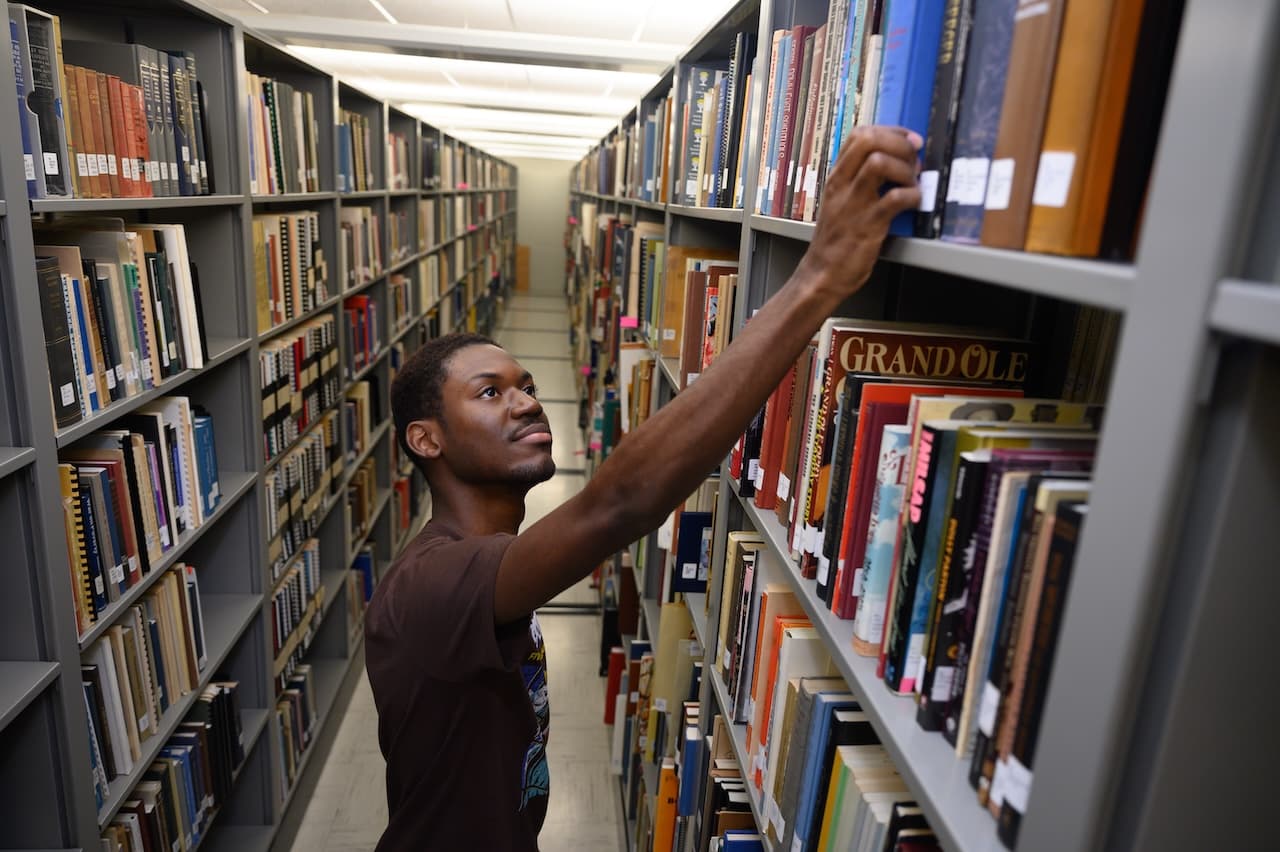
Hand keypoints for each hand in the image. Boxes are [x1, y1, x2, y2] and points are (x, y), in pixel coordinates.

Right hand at [798, 126, 922, 299]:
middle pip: (869, 139)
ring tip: (912, 183)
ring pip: (879, 162)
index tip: (908, 141)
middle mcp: (843, 185)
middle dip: (900, 144)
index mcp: (837, 177)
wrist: (822, 275)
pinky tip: (914, 203)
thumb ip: (859, 179)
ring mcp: (854, 204)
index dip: (891, 131)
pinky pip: (895, 198)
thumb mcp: (840, 201)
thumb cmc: (835, 240)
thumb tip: (894, 162)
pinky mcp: (868, 225)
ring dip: (905, 169)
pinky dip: (912, 196)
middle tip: (914, 161)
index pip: (860, 134)